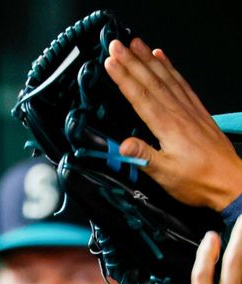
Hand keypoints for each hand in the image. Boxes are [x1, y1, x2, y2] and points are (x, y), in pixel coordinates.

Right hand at [104, 38, 241, 211]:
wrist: (231, 183)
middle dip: (132, 61)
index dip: (124, 77)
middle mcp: (179, 113)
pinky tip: (163, 59)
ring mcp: (190, 110)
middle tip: (117, 44)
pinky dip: (170, 68)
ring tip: (136, 44)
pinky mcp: (198, 112)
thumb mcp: (166, 175)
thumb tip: (123, 144)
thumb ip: (143, 157)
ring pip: (167, 78)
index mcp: (168, 127)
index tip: (110, 62)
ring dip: (149, 59)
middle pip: (152, 81)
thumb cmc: (199, 181)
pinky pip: (182, 84)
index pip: (141, 96)